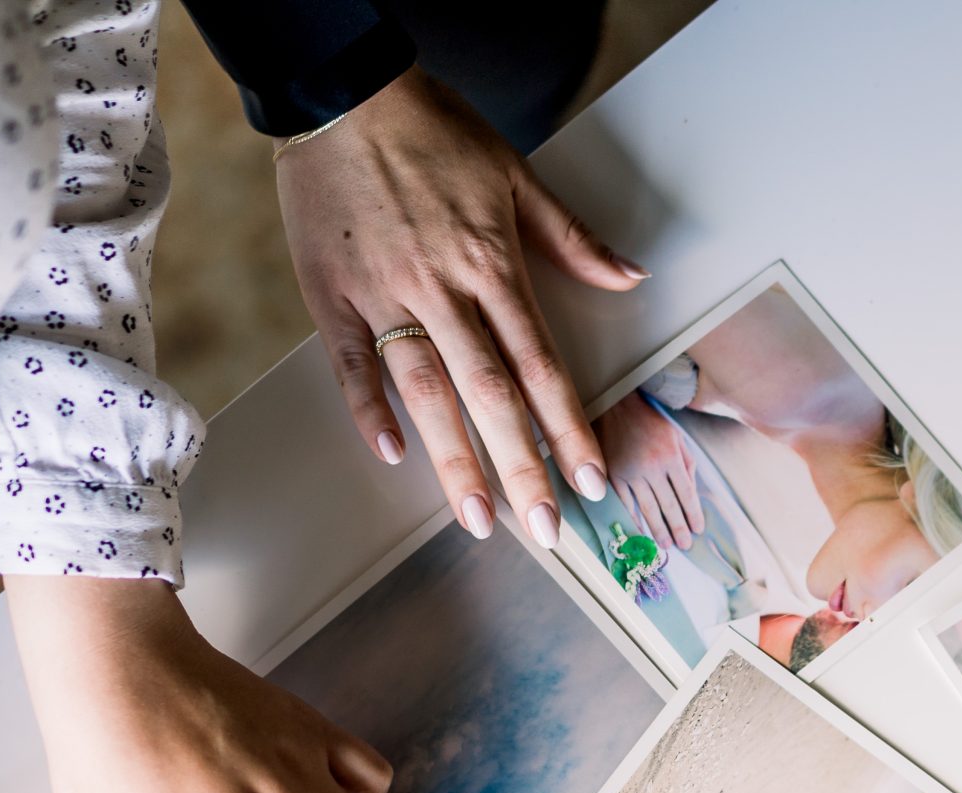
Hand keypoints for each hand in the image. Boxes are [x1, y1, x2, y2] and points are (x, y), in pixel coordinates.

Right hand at [277, 69, 646, 546]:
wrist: (343, 93)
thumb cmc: (431, 130)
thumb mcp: (514, 174)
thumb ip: (570, 236)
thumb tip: (630, 275)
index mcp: (491, 263)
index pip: (540, 363)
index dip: (567, 426)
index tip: (588, 478)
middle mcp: (441, 287)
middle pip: (489, 393)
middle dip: (520, 467)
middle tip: (542, 530)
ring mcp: (383, 294)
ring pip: (426, 390)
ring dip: (453, 459)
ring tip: (477, 518)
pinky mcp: (331, 295)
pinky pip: (351, 363)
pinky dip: (368, 409)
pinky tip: (390, 455)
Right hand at [595, 392, 703, 552]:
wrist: (616, 405)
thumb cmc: (649, 420)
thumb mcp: (676, 436)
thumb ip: (686, 463)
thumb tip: (692, 492)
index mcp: (671, 456)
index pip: (686, 493)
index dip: (693, 514)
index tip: (697, 530)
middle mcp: (653, 466)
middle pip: (669, 505)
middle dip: (678, 528)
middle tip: (684, 546)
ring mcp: (630, 472)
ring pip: (648, 508)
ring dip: (658, 529)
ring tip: (665, 545)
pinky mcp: (612, 474)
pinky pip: (625, 502)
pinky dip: (633, 518)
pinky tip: (640, 531)